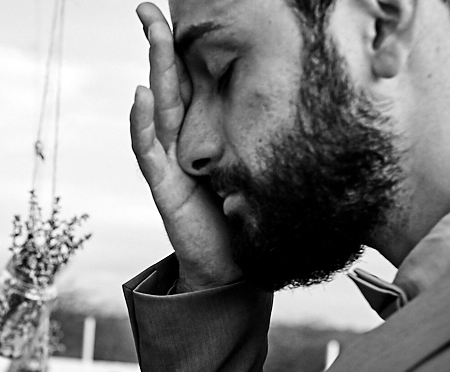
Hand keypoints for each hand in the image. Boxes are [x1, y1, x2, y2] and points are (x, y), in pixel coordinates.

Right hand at [131, 2, 240, 290]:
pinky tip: (141, 95)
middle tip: (147, 7)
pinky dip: (142, 123)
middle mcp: (181, 142)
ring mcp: (169, 162)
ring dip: (152, 68)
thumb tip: (308, 101)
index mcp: (203, 133)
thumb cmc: (245, 217)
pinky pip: (149, 150)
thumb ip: (263, 138)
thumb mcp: (260, 166)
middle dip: (158, 43)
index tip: (182, 14)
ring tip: (149, 32)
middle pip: (169, 82)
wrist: (233, 268)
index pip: (191, 81)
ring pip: (158, 105)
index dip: (184, 48)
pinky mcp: (165, 187)